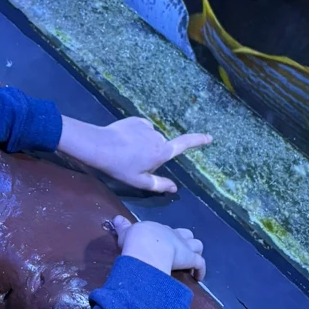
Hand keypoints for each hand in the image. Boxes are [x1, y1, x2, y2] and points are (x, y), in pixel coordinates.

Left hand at [59, 116, 211, 193]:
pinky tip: (124, 141)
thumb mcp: (139, 181)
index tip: (209, 137)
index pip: (184, 145)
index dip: (198, 141)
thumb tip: (174, 189)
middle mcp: (158, 137)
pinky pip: (140, 129)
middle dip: (152, 154)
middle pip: (161, 146)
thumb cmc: (120, 167)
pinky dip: (136, 135)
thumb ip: (159, 184)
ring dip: (143, 144)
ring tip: (126, 152)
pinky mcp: (136, 120)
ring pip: (150, 138)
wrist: (100, 146)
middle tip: (134, 163)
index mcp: (161, 152)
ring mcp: (146, 127)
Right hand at [111, 215, 205, 280]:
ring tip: (192, 263)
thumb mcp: (126, 232)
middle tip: (181, 252)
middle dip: (186, 242)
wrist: (146, 246)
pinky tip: (198, 277)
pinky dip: (201, 270)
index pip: (167, 231)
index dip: (167, 238)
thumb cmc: (136, 240)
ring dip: (196, 253)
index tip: (164, 245)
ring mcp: (184, 246)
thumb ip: (123, 227)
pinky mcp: (191, 258)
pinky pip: (201, 263)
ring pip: (198, 245)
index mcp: (159, 230)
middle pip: (187, 234)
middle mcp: (174, 235)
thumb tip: (116, 218)